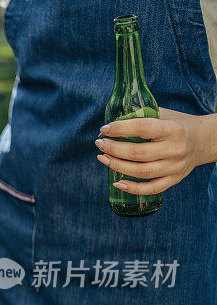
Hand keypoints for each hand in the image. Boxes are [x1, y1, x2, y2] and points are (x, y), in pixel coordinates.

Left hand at [95, 108, 216, 194]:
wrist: (204, 140)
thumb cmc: (178, 125)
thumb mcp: (164, 115)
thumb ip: (141, 116)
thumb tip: (109, 127)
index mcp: (173, 129)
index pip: (142, 128)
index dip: (120, 129)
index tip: (105, 129)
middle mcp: (175, 149)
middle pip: (138, 153)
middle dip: (113, 149)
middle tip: (100, 144)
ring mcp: (175, 167)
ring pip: (141, 172)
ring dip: (117, 166)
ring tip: (103, 158)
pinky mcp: (174, 180)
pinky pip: (150, 189)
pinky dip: (132, 188)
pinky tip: (117, 183)